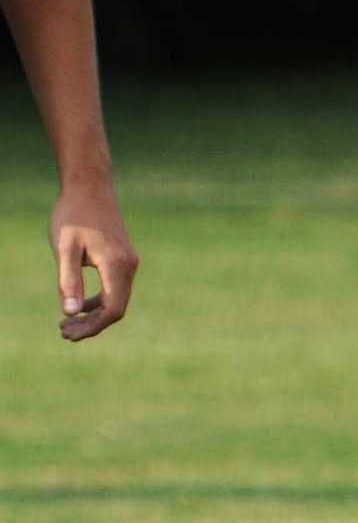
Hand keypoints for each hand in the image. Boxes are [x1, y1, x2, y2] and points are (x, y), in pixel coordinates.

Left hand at [52, 180, 137, 342]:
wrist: (90, 188)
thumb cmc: (73, 216)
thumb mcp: (64, 249)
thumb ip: (68, 282)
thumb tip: (70, 313)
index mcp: (116, 265)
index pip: (112, 309)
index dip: (92, 327)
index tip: (68, 334)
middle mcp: (128, 266)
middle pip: (116, 308)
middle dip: (91, 324)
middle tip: (63, 333)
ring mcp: (129, 262)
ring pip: (117, 299)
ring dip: (94, 314)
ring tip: (68, 322)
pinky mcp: (124, 258)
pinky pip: (116, 288)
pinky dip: (99, 301)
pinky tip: (79, 304)